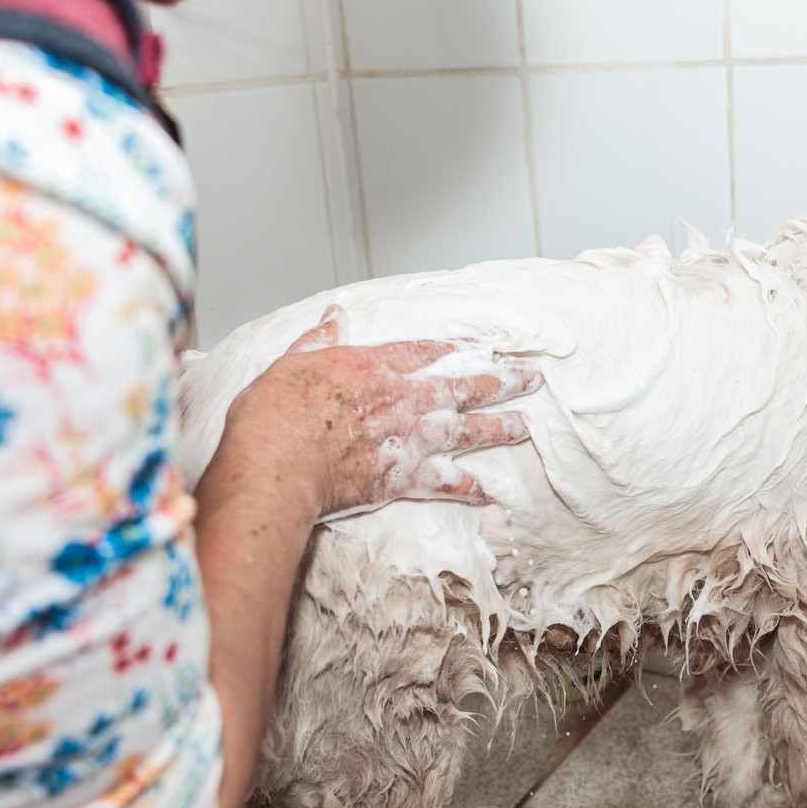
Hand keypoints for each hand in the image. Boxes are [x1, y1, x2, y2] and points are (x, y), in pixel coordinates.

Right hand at [208, 306, 541, 525]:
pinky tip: (490, 492)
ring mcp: (407, 439)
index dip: (456, 347)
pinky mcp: (402, 479)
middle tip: (533, 378)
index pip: (424, 351)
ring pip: (466, 430)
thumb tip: (334, 315)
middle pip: (461, 386)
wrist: (277, 462)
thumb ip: (318, 340)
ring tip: (527, 425)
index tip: (485, 345)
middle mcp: (400, 400)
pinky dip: (469, 489)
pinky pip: (446, 484)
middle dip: (501, 381)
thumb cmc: (273, 415)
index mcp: (372, 368)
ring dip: (500, 427)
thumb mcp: (290, 362)